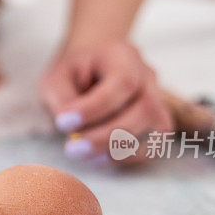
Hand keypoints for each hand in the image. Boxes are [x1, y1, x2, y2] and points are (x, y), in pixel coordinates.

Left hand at [39, 40, 173, 164]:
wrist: (90, 68)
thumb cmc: (73, 73)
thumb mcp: (56, 78)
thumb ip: (62, 98)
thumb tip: (72, 127)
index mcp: (123, 56)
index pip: (123, 82)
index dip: (94, 108)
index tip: (63, 123)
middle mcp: (148, 76)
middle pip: (145, 109)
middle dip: (107, 135)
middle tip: (72, 148)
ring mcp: (158, 100)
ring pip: (156, 130)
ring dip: (119, 149)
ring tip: (84, 154)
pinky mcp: (156, 125)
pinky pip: (153, 146)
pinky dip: (126, 158)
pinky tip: (98, 158)